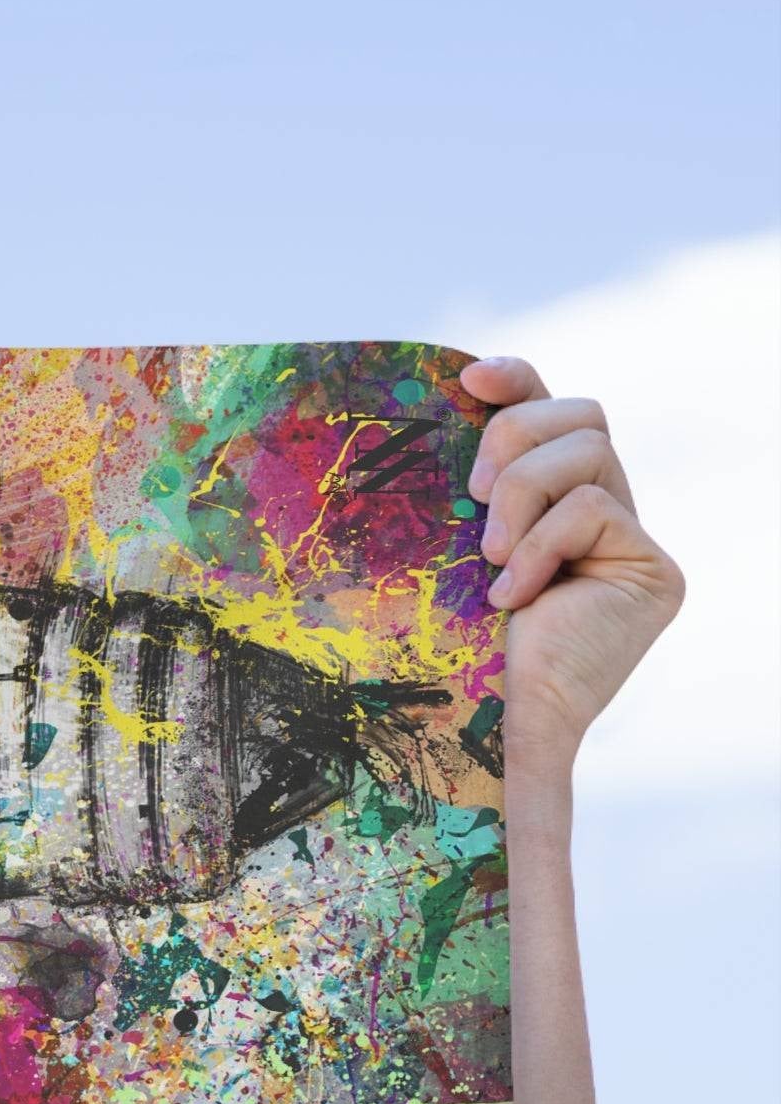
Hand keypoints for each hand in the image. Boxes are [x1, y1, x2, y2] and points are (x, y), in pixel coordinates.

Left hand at [461, 354, 683, 776]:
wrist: (486, 726)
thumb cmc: (450, 645)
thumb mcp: (448, 546)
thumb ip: (469, 483)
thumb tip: (454, 389)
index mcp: (551, 501)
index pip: (552, 409)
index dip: (518, 379)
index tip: (466, 377)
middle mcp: (603, 513)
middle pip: (582, 414)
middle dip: (513, 437)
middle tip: (468, 497)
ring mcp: (633, 542)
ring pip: (590, 449)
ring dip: (521, 493)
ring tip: (490, 559)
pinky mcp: (654, 571)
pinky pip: (594, 508)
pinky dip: (542, 545)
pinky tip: (514, 597)